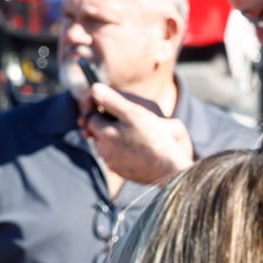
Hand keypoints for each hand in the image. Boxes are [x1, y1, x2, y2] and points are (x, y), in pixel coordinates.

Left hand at [79, 84, 193, 184]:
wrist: (170, 170)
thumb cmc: (155, 139)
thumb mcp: (134, 113)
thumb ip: (111, 99)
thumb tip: (94, 89)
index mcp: (104, 134)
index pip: (92, 116)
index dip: (102, 109)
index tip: (114, 107)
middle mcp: (103, 151)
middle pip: (98, 132)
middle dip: (108, 124)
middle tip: (129, 121)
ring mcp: (113, 164)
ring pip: (107, 145)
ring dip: (115, 138)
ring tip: (136, 135)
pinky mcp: (122, 173)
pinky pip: (117, 158)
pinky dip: (123, 151)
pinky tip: (140, 149)